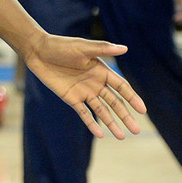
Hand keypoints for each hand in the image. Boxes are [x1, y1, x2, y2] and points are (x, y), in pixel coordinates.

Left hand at [22, 34, 145, 138]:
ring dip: (112, 123)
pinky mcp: (71, 98)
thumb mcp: (82, 47)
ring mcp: (83, 92)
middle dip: (125, 115)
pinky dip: (92, 124)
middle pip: (114, 102)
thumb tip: (124, 48)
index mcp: (101, 70)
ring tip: (122, 136)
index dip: (132, 97)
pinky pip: (84, 113)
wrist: (38, 51)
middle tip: (137, 130)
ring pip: (102, 110)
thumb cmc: (61, 45)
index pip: (121, 87)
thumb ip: (103, 49)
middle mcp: (95, 83)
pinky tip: (101, 134)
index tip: (142, 110)